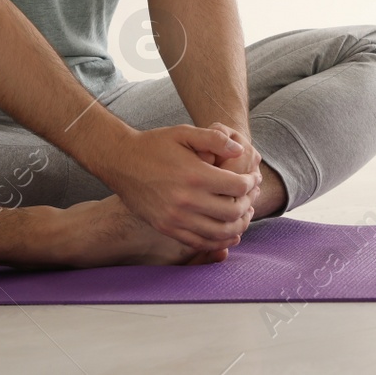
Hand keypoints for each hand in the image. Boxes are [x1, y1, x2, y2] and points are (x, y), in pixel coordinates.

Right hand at [97, 125, 255, 249]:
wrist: (120, 161)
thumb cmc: (154, 145)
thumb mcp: (184, 133)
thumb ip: (214, 139)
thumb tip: (240, 150)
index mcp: (194, 175)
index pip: (237, 187)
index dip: (252, 182)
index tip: (254, 178)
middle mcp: (186, 200)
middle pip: (232, 212)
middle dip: (248, 204)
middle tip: (252, 196)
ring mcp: (175, 218)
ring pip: (219, 233)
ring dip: (238, 226)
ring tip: (244, 215)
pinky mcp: (166, 228)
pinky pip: (199, 242)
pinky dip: (218, 241)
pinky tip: (228, 233)